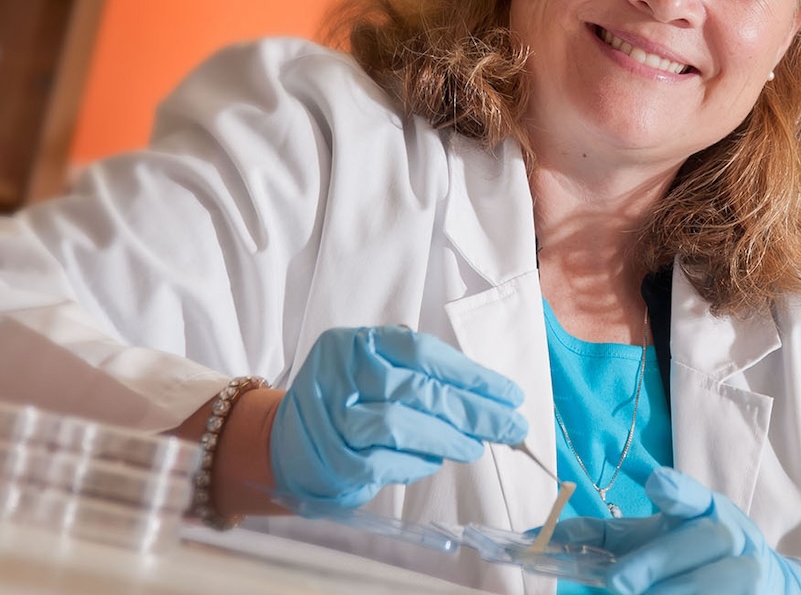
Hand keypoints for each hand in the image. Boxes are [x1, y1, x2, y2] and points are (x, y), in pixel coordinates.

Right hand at [270, 325, 526, 507]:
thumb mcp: (374, 369)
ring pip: (403, 424)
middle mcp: (341, 374)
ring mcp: (333, 417)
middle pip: (420, 390)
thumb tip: (490, 399)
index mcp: (356, 344)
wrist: (284, 442)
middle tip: (512, 426)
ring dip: (450, 438)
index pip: (424, 353)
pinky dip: (418, 462)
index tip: (509, 394)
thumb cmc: (346, 402)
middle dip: (475, 411)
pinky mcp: (333, 459)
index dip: (472, 375)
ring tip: (478, 445)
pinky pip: (386, 461)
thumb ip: (421, 376)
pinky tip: (437, 459)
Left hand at [552, 467, 800, 594]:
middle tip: (617, 583)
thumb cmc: (685, 556)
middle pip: (704, 539)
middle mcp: (733, 534)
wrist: (752, 581)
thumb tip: (536, 537)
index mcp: (704, 509)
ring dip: (679, 591)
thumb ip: (598, 537)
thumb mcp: (647, 538)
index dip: (677, 489)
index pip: (693, 493)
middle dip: (659, 561)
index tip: (655, 483)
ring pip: (722, 579)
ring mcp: (751, 569)